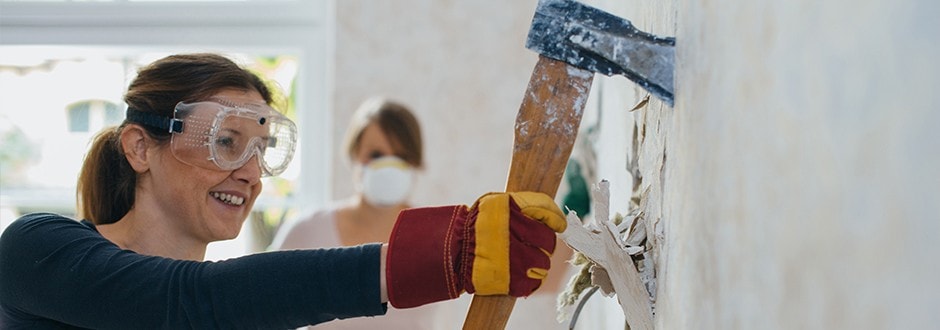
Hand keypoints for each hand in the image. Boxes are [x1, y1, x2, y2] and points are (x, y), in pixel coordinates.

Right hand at [385, 192, 565, 307]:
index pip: (547, 211)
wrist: (451, 252)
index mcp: (512, 211)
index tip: (557, 224)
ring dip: (538, 263)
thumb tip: (554, 216)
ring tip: (526, 261)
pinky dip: (531, 280)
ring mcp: (516, 259)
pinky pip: (534, 282)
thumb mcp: (495, 205)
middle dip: (544, 244)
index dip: (555, 219)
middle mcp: (515, 233)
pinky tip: (522, 274)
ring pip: (544, 263)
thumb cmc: (475, 227)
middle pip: (548, 241)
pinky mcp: (512, 281)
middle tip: (534, 245)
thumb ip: (522, 205)